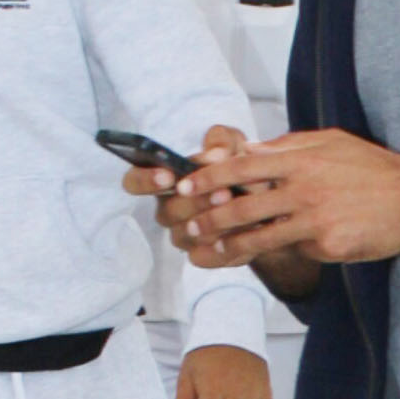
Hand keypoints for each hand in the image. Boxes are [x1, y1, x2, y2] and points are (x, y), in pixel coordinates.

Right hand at [125, 124, 249, 254]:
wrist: (265, 198)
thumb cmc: (237, 165)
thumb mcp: (233, 145)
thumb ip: (221, 143)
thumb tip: (214, 155)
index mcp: (162, 180)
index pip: (134, 182)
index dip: (146, 181)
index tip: (168, 176)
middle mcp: (167, 210)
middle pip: (166, 212)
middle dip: (194, 201)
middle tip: (221, 191)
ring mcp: (182, 235)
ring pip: (185, 234)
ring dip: (210, 221)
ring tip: (235, 204)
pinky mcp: (202, 255)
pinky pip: (205, 255)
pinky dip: (224, 241)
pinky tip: (243, 227)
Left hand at [173, 129, 399, 268]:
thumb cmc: (372, 168)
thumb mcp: (331, 143)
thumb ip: (289, 146)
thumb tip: (252, 150)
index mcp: (300, 159)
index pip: (243, 166)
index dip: (210, 177)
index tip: (185, 185)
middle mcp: (303, 189)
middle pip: (243, 206)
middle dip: (211, 218)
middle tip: (190, 227)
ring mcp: (314, 220)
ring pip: (261, 236)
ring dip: (231, 246)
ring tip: (211, 252)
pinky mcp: (327, 245)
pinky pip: (296, 250)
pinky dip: (284, 251)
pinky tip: (272, 253)